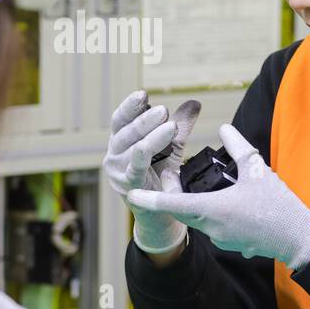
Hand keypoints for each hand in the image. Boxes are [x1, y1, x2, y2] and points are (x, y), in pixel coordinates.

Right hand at [102, 90, 201, 253]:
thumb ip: (179, 126)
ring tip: (169, 126)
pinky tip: (146, 147)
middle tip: (163, 110)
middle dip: (145, 120)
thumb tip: (194, 103)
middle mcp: (115, 154)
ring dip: (150, 136)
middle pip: (126, 132)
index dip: (130, 106)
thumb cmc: (162, 177)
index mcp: (121, 141)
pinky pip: (133, 170)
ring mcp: (118, 171)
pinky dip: (140, 157)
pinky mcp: (128, 187)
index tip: (142, 94)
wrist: (161, 214)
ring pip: (132, 149)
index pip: (121, 119)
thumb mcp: (171, 148)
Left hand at [126, 124, 309, 270]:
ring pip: (196, 218)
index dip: (150, 198)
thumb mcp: (257, 169)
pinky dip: (208, 212)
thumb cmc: (279, 205)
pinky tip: (223, 201)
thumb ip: (237, 146)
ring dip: (191, 203)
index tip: (131, 194)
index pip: (172, 204)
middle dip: (171, 195)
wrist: (298, 239)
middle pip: (181, 210)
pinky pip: (211, 225)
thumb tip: (223, 128)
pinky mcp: (230, 242)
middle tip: (169, 174)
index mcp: (212, 209)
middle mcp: (211, 227)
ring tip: (193, 184)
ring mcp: (220, 238)